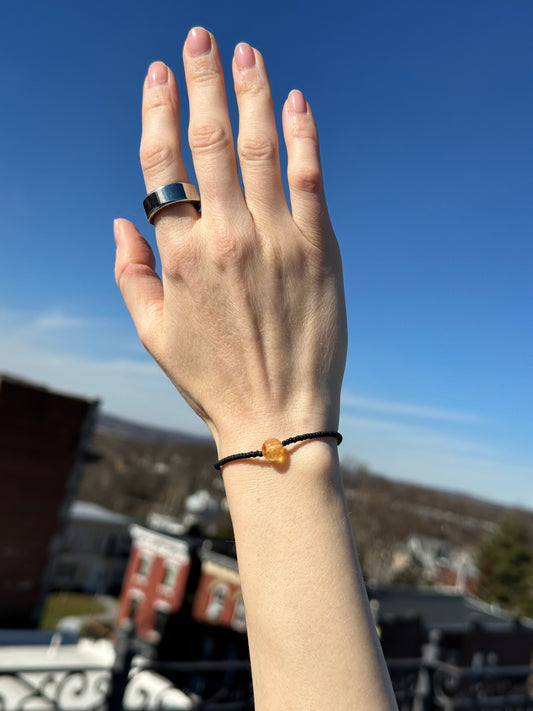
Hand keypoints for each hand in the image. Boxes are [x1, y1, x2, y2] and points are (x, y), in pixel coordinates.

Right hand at [114, 27, 346, 457]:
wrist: (277, 415)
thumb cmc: (212, 378)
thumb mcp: (152, 333)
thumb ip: (129, 272)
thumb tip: (122, 217)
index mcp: (180, 255)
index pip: (162, 164)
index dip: (159, 111)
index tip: (160, 74)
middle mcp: (226, 236)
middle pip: (209, 141)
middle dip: (203, 81)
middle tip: (201, 38)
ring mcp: (277, 238)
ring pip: (260, 147)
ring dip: (251, 93)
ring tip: (247, 52)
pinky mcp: (320, 249)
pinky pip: (309, 178)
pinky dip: (303, 136)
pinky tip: (295, 102)